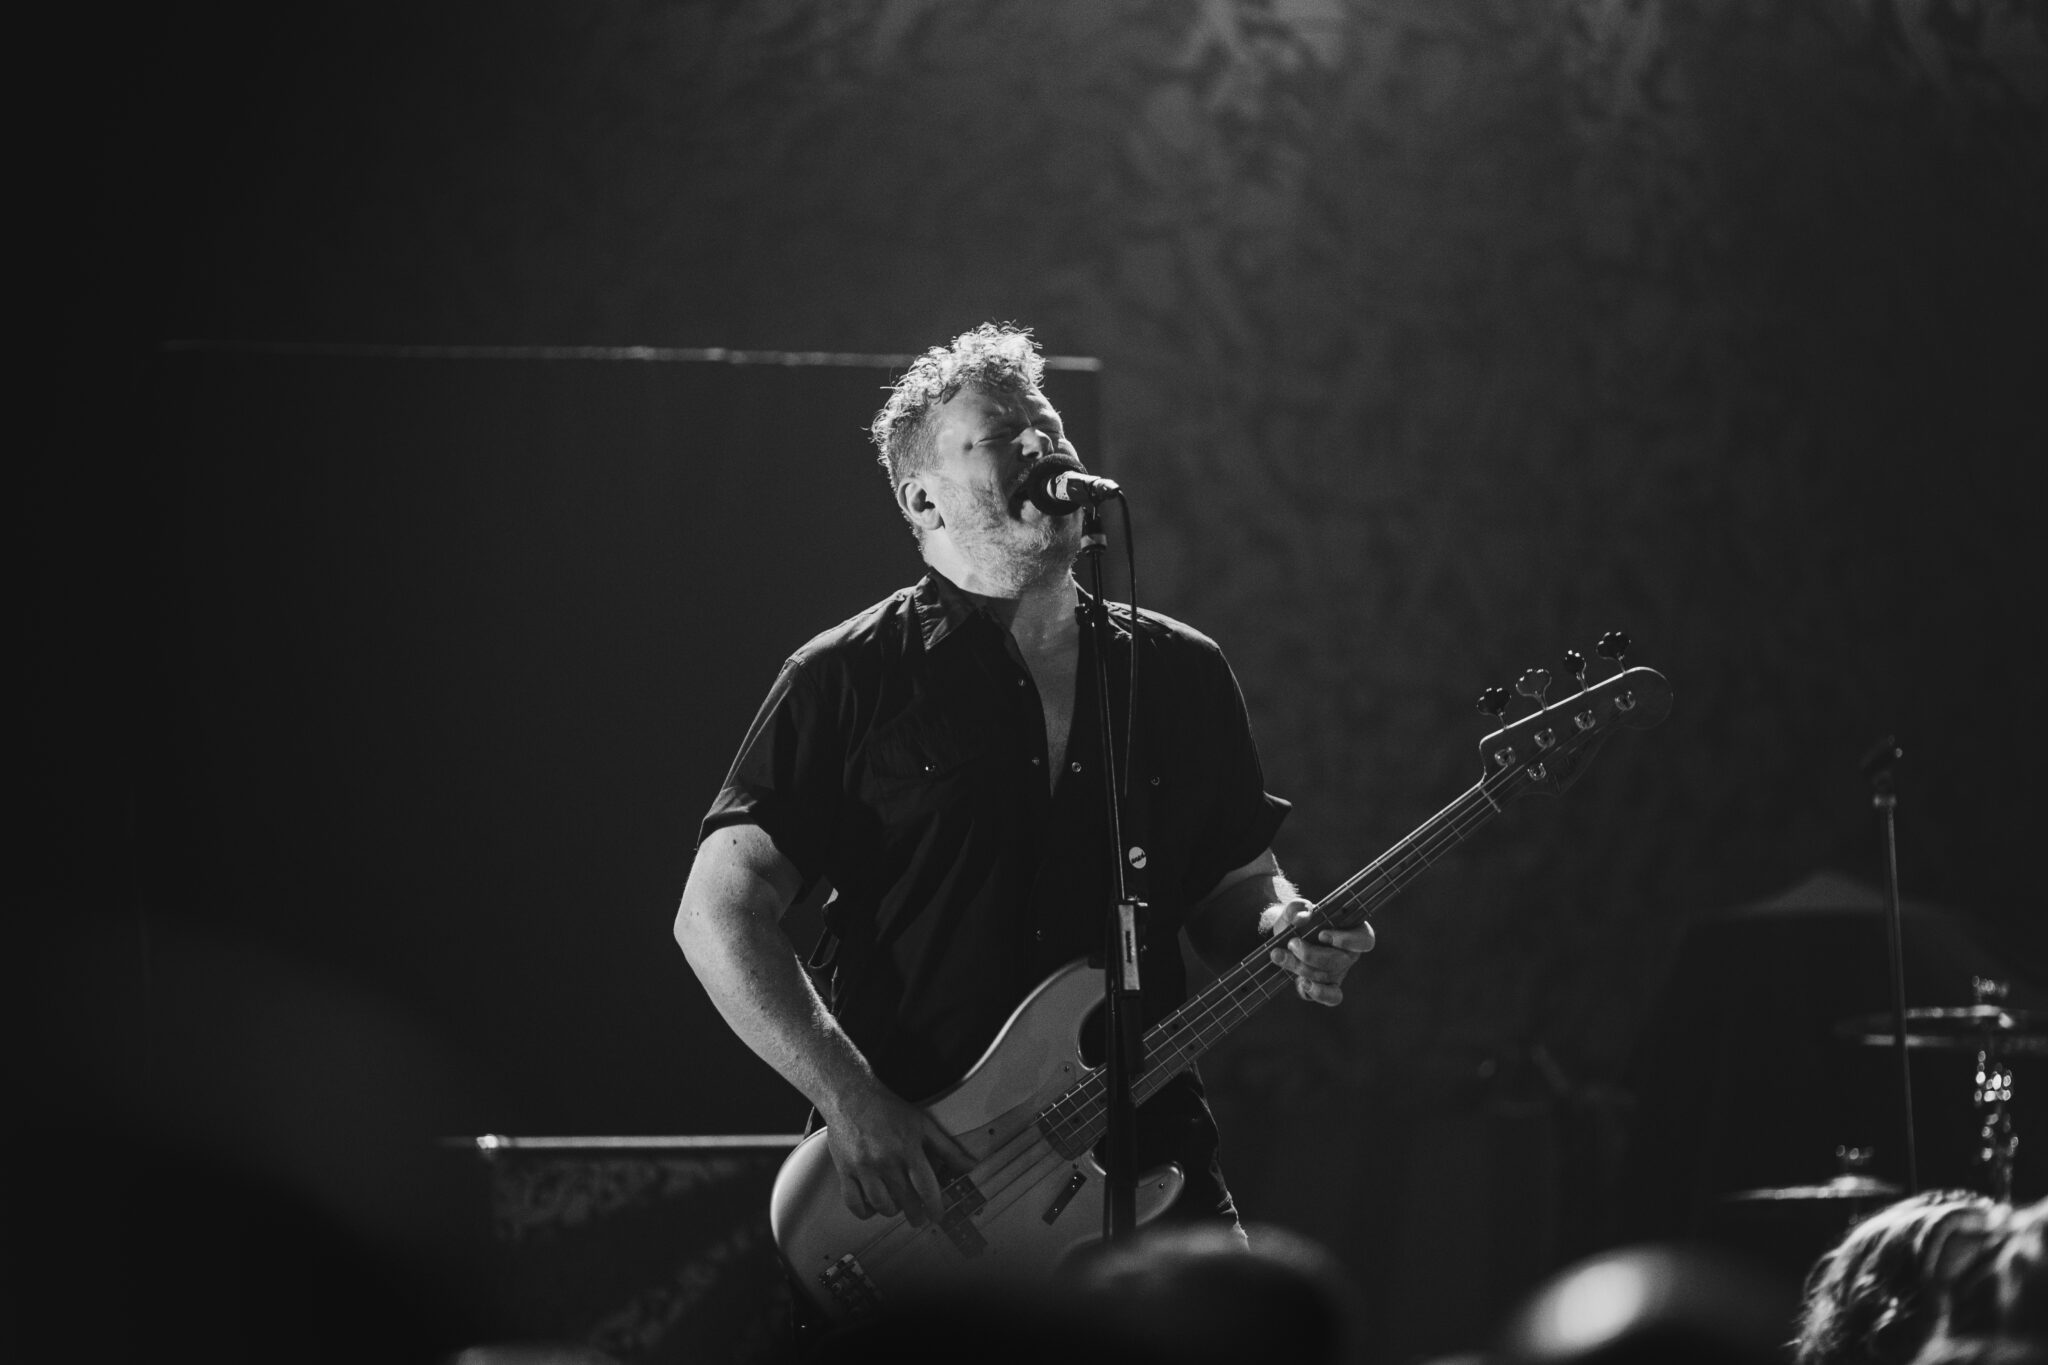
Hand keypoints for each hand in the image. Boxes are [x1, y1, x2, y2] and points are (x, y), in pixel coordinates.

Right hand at [820, 1081, 977, 1226]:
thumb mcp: (923, 1124)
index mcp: (907, 1148)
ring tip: (898, 1208)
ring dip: (892, 1211)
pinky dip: (865, 1211)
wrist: (851, 1096)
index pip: (926, 1187)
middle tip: (919, 1218)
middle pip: (905, 1201)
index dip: (935, 1206)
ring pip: (881, 1205)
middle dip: (916, 1215)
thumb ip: (947, 1148)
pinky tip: (872, 1207)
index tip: (938, 1215)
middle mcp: (885, 1160)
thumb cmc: (888, 1109)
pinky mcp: (845, 1170)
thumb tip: (971, 1165)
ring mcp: (863, 1167)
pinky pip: (854, 1203)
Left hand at [1267, 899, 1375, 1006]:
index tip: (1322, 934)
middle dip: (1311, 954)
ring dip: (1300, 966)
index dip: (1347, 940)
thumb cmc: (1296, 921)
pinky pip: (1332, 997)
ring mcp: (1340, 972)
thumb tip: (1302, 917)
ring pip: (1328, 975)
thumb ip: (1297, 909)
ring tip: (1278, 954)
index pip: (1364, 940)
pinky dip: (1319, 992)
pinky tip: (1303, 983)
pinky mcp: (1329, 986)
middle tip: (1292, 943)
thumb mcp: (1294, 911)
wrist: (1284, 938)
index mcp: (1352, 930)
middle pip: (1340, 960)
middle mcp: (1350, 953)